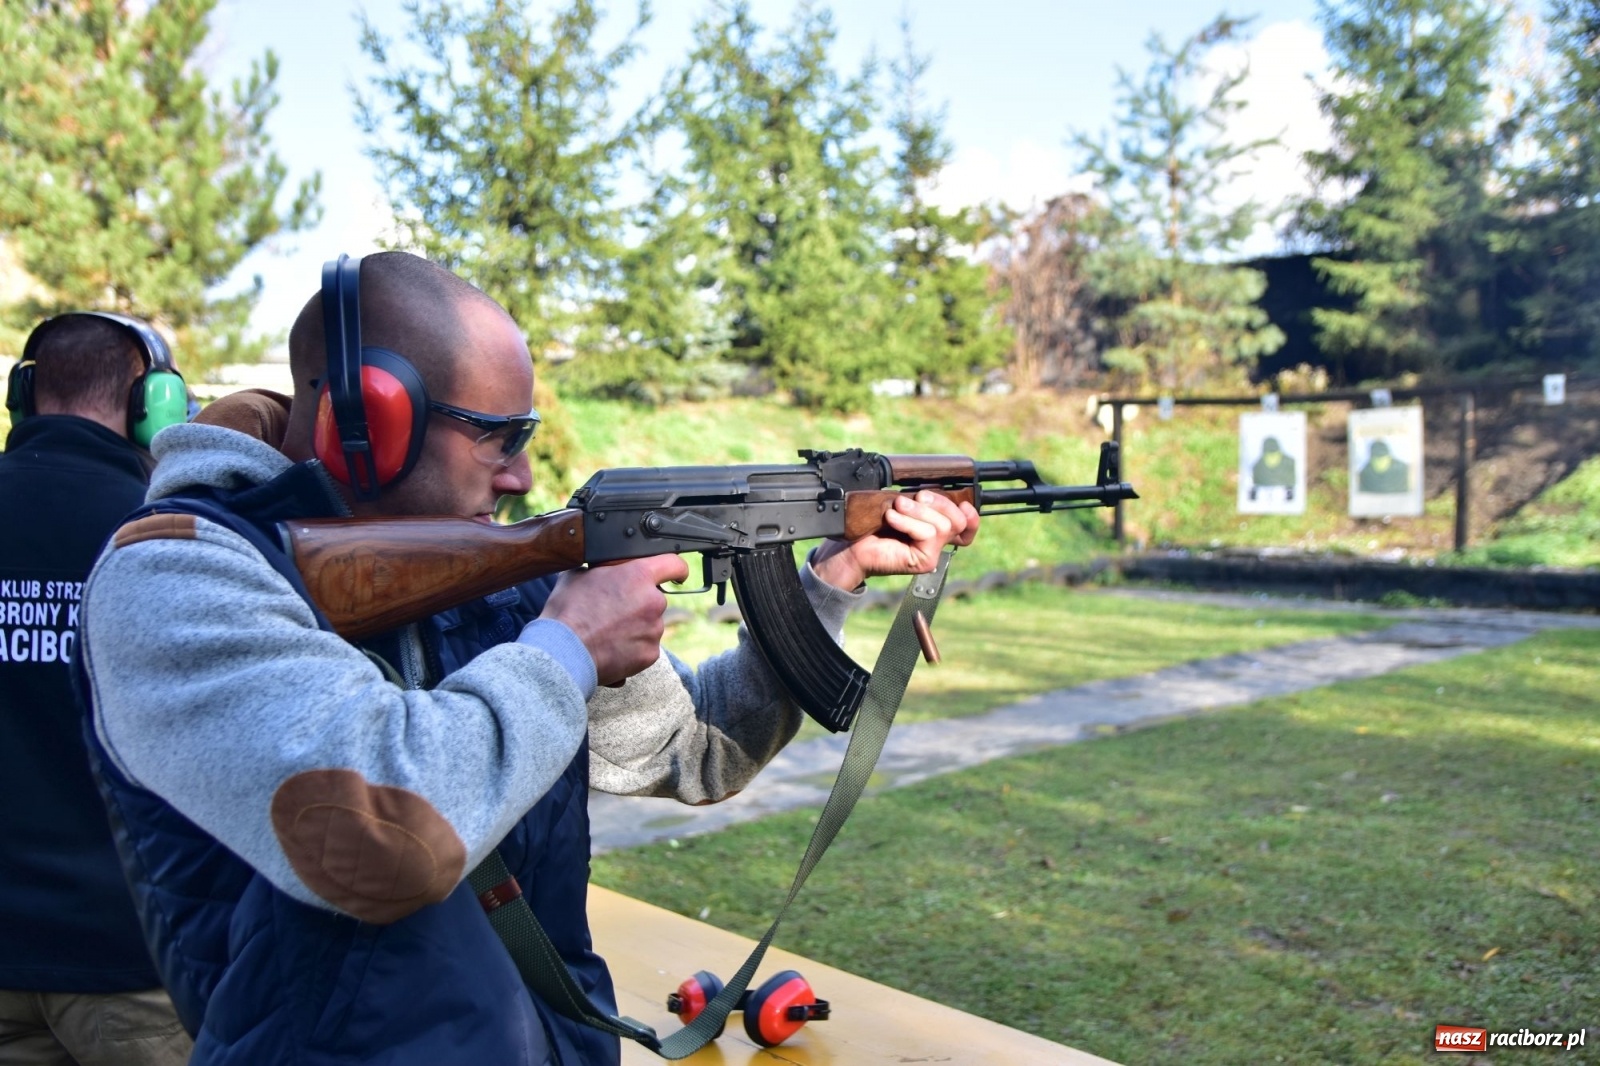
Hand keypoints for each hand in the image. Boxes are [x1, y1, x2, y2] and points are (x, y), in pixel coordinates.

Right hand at [540, 554, 689, 686]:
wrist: (564, 651)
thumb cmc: (568, 612)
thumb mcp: (579, 575)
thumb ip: (602, 569)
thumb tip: (603, 567)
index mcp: (639, 576)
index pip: (674, 564)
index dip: (675, 568)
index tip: (676, 574)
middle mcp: (653, 602)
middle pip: (656, 598)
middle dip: (640, 603)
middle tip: (615, 610)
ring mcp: (654, 630)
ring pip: (650, 624)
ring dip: (636, 626)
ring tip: (608, 631)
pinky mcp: (650, 654)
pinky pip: (645, 646)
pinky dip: (633, 647)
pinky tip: (612, 646)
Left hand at [810, 491, 979, 590]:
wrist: (853, 547)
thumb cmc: (875, 525)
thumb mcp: (904, 507)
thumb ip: (924, 502)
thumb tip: (938, 491)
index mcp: (936, 530)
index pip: (968, 527)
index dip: (971, 515)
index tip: (963, 503)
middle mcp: (938, 544)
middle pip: (958, 521)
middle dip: (937, 503)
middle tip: (911, 498)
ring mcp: (933, 555)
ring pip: (941, 526)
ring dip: (916, 512)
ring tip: (895, 509)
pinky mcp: (924, 561)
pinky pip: (928, 534)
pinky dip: (908, 522)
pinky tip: (891, 519)